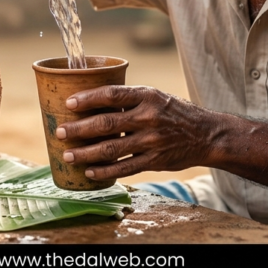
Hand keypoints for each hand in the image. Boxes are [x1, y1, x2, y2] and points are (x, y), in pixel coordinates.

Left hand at [55, 86, 220, 180]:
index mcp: (147, 96)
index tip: (68, 103)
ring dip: (86, 153)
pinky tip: (90, 172)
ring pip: (112, 149)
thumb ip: (130, 100)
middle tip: (60, 132)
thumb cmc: (175, 112)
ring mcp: (151, 141)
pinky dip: (105, 171)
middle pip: (106, 123)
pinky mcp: (155, 160)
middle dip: (79, 129)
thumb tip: (93, 101)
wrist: (207, 134)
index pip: (111, 95)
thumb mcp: (156, 97)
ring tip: (68, 155)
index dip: (88, 98)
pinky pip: (125, 167)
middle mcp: (148, 117)